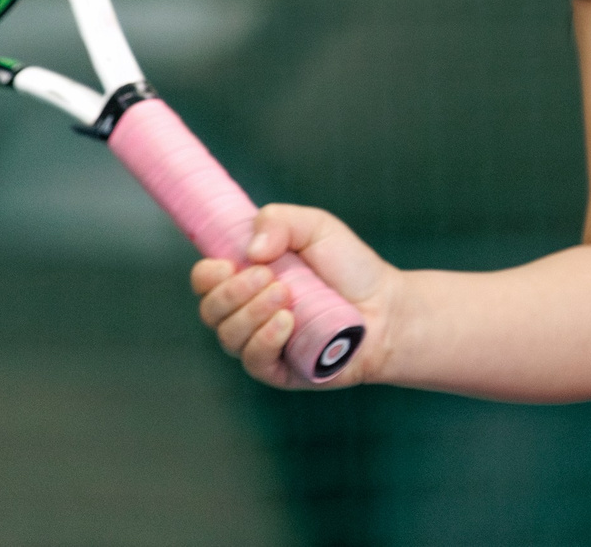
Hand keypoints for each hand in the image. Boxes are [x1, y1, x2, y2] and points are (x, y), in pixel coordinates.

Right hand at [189, 203, 394, 389]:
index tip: (228, 263)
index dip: (207, 275)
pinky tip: (286, 323)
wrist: (385, 306)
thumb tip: (250, 250)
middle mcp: (247, 312)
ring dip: (252, 312)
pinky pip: (254, 360)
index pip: (205, 281)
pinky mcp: (278, 370)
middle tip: (270, 276)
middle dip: (233, 291)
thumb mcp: (316, 227)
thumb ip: (280, 221)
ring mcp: (261, 343)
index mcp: (247, 277)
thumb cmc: (349, 267)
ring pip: (229, 336)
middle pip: (210, 310)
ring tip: (287, 296)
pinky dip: (265, 339)